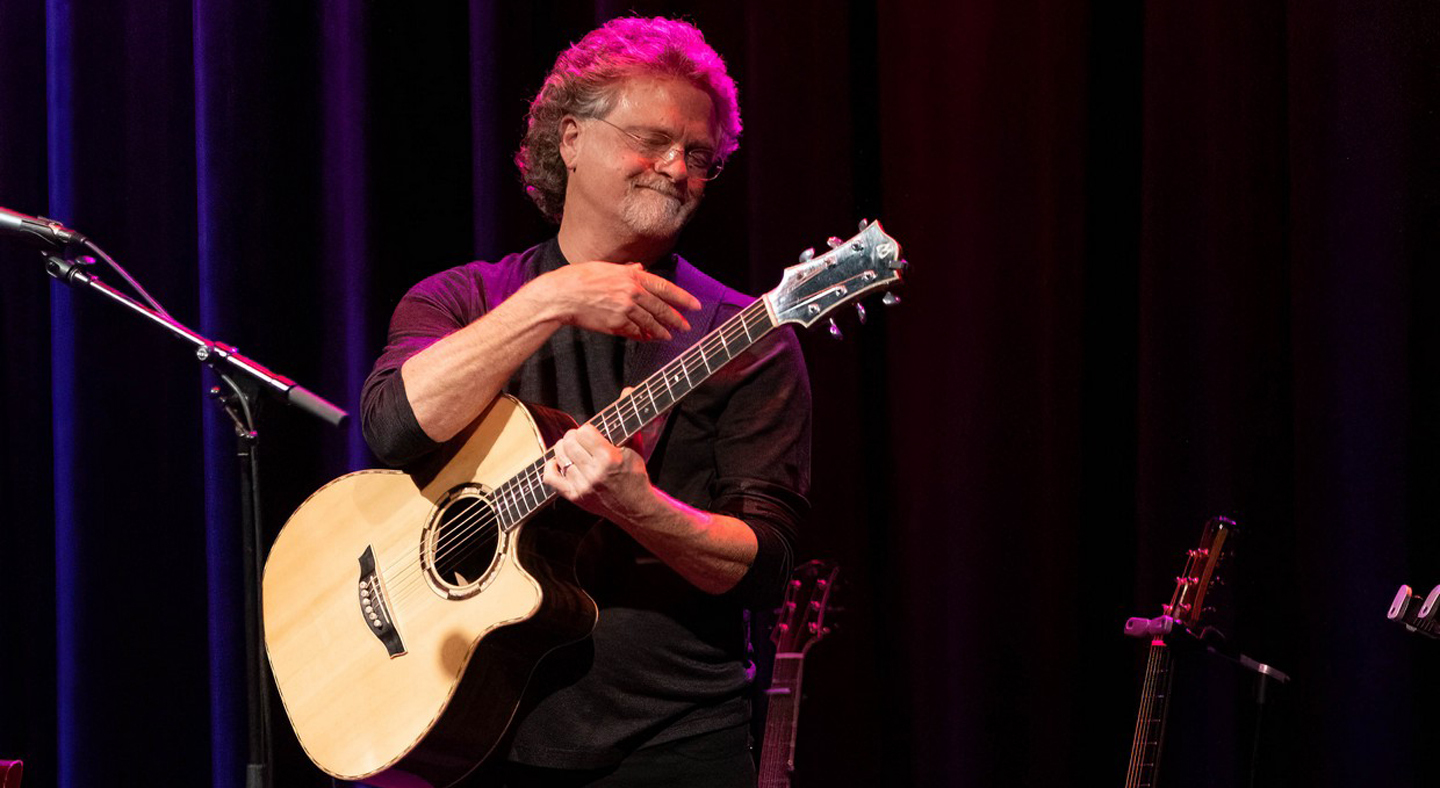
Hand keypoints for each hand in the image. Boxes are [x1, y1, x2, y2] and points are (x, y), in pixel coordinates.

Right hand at [533, 261, 700, 341]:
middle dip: (676, 319)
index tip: (695, 306)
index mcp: (631, 276)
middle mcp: (631, 292)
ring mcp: (624, 310)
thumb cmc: (580, 278)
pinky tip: (648, 338)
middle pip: (661, 308)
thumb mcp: (606, 267)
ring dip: (661, 331)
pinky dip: (642, 336)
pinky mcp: (615, 324)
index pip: (664, 287)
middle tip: (686, 326)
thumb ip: (626, 269)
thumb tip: (640, 268)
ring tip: (669, 336)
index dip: (682, 298)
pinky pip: (634, 332)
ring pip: (650, 323)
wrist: (562, 295)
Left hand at [544, 423, 656, 524]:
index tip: (590, 433)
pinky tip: (559, 462)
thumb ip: (618, 434)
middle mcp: (594, 473)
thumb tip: (610, 413)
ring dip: (563, 449)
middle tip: (579, 439)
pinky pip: (550, 478)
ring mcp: (582, 486)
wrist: (635, 508)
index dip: (586, 429)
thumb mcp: (632, 452)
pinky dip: (551, 466)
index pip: (584, 431)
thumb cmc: (635, 478)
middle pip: (569, 442)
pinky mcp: (574, 497)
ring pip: (559, 456)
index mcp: (609, 459)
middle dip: (573, 436)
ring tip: (571, 449)